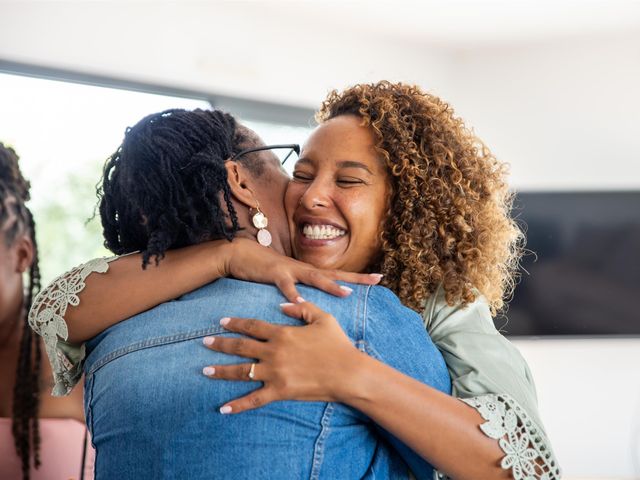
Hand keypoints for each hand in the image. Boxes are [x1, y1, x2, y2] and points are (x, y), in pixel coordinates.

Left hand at [202, 301, 362, 413]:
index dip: (236, 323)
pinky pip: (254, 400)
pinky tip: (223, 409)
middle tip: (204, 342)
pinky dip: (238, 405)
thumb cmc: (338, 345)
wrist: (348, 373)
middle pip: (240, 347)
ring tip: (205, 371)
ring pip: (242, 372)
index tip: (222, 321)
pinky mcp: (279, 392)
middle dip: (221, 344)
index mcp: (282, 333)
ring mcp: (275, 373)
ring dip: (221, 371)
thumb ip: (302, 308)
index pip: (252, 326)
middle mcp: (273, 352)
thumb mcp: (323, 318)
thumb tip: (282, 305)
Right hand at [222, 237, 382, 302]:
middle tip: (377, 279)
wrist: (239, 254)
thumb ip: (299, 288)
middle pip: (334, 273)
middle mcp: (303, 269)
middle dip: (356, 278)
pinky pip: (285, 285)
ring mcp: (290, 270)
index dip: (357, 277)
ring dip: (330, 285)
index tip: (379, 278)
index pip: (336, 274)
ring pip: (314, 277)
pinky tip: (300, 302)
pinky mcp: (274, 273)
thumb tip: (312, 301)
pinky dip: (293, 294)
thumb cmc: (263, 269)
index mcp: (307, 272)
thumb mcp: (285, 279)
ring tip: (345, 293)